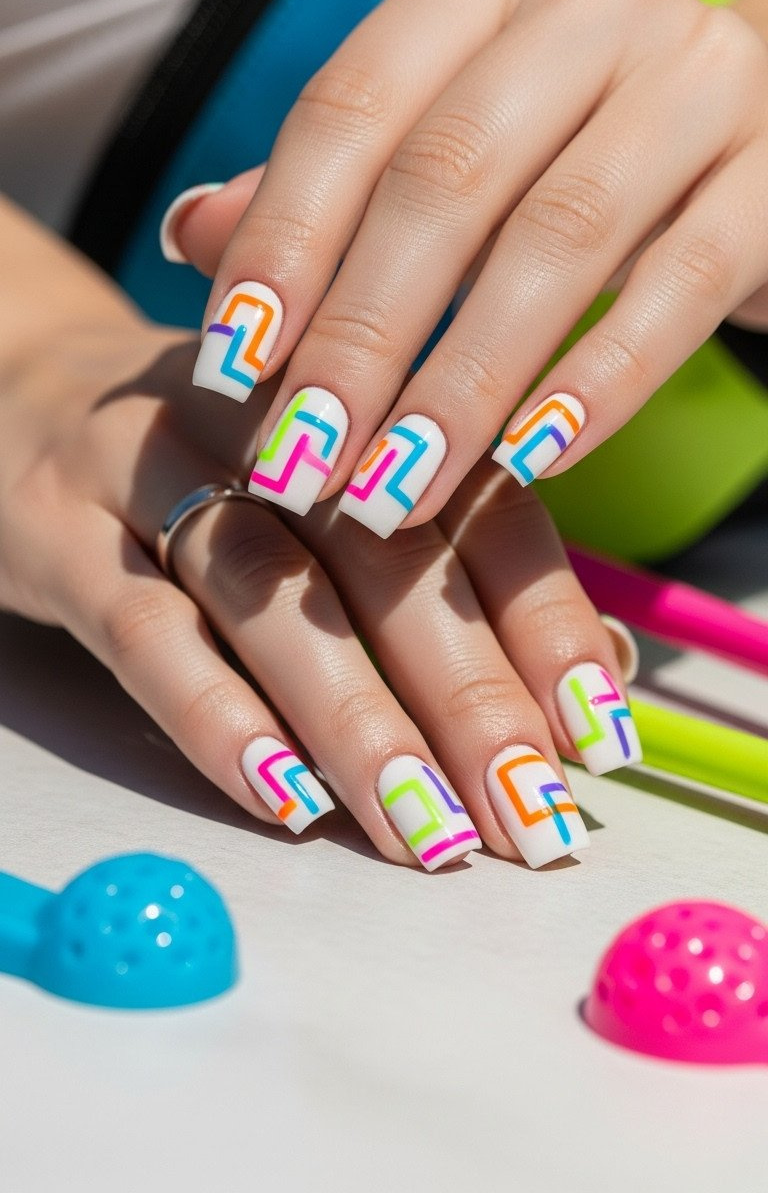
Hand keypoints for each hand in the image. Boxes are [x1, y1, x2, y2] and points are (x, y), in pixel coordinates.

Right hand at [0, 306, 639, 870]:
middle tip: (527, 811)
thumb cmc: (212, 463)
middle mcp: (263, 414)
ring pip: (269, 595)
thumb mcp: (328, 476)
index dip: (545, 615)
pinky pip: (141, 628)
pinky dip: (215, 716)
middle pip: (383, 553)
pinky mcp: (55, 529)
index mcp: (357, 391)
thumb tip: (599, 667)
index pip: (477, 498)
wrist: (14, 388)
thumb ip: (452, 556)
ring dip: (357, 720)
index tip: (597, 732)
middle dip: (468, 691)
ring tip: (426, 829)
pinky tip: (281, 799)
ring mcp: (147, 462)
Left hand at [167, 0, 767, 535]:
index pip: (353, 106)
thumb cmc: (563, 139)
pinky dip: (599, 382)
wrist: (753, 121)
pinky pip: (682, 287)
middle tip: (305, 459)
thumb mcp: (442, 137)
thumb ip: (327, 182)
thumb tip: (192, 236)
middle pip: (447, 177)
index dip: (282, 241)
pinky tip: (531, 460)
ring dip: (464, 382)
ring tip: (396, 490)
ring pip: (560, 239)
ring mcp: (702, 73)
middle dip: (362, 335)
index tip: (230, 366)